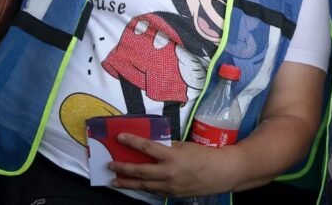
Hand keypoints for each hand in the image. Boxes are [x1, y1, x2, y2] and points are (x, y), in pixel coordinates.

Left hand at [109, 133, 233, 196]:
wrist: (221, 173)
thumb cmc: (206, 155)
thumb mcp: (186, 146)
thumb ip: (169, 147)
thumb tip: (155, 147)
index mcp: (173, 156)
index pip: (147, 147)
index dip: (132, 142)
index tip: (120, 137)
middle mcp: (168, 173)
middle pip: (140, 171)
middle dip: (122, 168)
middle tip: (110, 165)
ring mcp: (169, 186)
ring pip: (143, 185)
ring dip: (127, 182)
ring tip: (114, 180)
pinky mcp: (172, 195)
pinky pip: (153, 190)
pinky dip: (143, 187)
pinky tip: (136, 185)